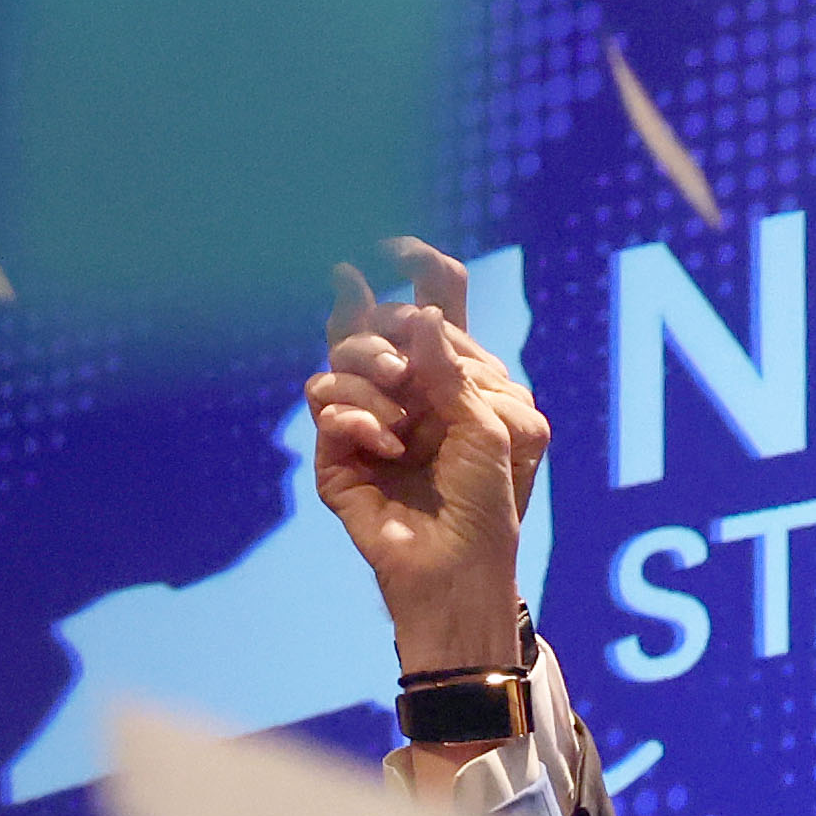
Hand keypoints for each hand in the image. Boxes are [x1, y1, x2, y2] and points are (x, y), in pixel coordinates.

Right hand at [307, 237, 549, 676]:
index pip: (433, 308)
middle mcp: (412, 391)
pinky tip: (381, 447)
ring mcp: (371, 417)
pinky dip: (354, 419)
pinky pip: (325, 402)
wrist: (455, 571)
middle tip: (402, 379)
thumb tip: (420, 312)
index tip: (397, 244)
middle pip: (381, 324)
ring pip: (344, 357)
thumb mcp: (490, 430)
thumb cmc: (489, 505)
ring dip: (368, 381)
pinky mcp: (336, 450)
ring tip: (396, 427)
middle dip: (384, 338)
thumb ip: (450, 367)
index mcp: (457, 379)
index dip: (417, 267)